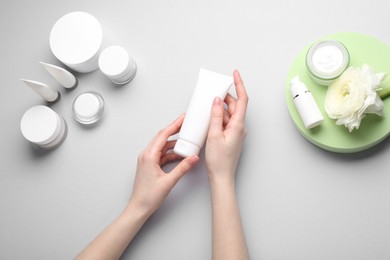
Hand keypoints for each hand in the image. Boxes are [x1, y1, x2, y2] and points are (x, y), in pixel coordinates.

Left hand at [129, 114, 198, 215]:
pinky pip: (162, 154)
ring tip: (186, 140)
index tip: (183, 118)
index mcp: (149, 156)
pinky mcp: (150, 165)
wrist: (139, 207)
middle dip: (175, 130)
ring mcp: (148, 160)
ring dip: (174, 143)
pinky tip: (180, 154)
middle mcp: (146, 155)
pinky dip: (171, 152)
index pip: (163, 135)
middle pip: (162, 137)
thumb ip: (183, 168)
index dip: (174, 125)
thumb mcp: (169, 181)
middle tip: (186, 124)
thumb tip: (193, 158)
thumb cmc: (148, 197)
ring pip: (163, 146)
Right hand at [205, 70, 247, 184]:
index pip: (242, 99)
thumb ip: (216, 116)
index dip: (239, 85)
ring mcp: (236, 132)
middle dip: (225, 97)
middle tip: (213, 90)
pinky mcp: (231, 136)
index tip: (235, 74)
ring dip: (220, 109)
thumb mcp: (213, 135)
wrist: (221, 177)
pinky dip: (219, 117)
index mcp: (238, 125)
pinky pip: (226, 122)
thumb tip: (217, 100)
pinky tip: (210, 118)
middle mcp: (240, 127)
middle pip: (234, 106)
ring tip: (208, 106)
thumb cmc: (219, 160)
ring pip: (229, 114)